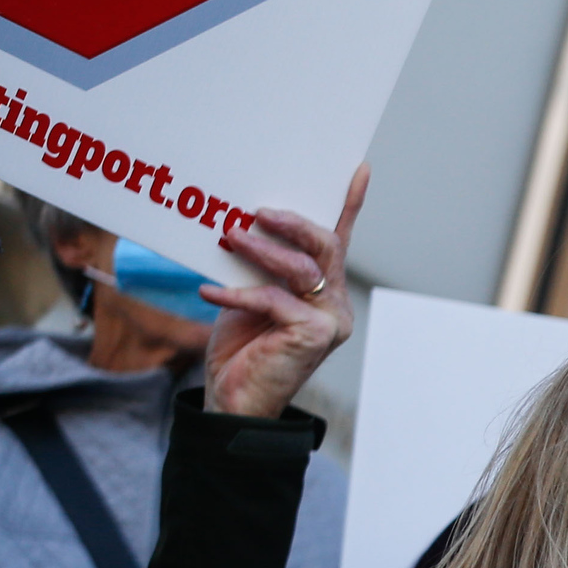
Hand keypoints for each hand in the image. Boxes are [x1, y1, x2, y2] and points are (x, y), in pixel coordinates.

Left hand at [200, 164, 365, 419]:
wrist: (234, 398)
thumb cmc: (241, 347)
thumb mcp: (246, 293)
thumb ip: (257, 266)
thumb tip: (240, 224)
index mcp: (325, 290)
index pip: (338, 240)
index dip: (350, 204)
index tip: (358, 169)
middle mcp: (335, 303)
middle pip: (325, 246)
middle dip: (292, 223)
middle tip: (256, 213)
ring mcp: (330, 321)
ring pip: (301, 268)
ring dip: (260, 250)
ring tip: (228, 238)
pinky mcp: (315, 336)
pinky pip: (273, 299)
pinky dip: (238, 292)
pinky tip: (209, 292)